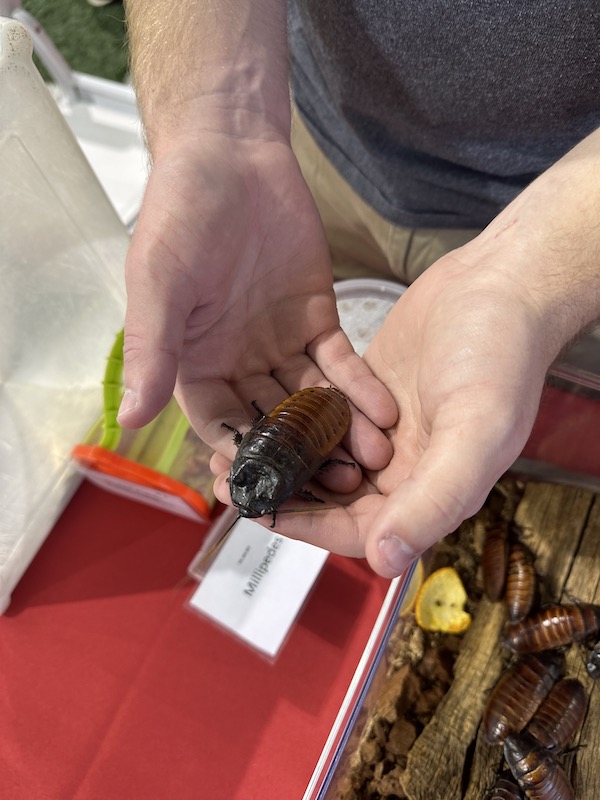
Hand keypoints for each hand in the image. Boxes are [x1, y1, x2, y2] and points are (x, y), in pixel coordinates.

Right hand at [119, 132, 397, 478]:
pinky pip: (339, 364)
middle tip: (337, 487)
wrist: (231, 155)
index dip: (244, 457)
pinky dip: (359, 387)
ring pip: (310, 401)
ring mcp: (279, 346)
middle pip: (272, 422)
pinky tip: (382, 411)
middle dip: (303, 455)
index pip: (219, 425)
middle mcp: (237, 364)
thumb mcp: (159, 282)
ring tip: (369, 459)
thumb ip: (151, 349)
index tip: (272, 490)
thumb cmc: (181, 213)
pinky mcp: (317, 322)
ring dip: (338, 430)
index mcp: (194, 365)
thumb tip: (128, 418)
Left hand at [213, 126, 599, 577]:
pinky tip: (258, 410)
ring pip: (321, 456)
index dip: (305, 526)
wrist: (502, 287)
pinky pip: (324, 415)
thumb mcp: (476, 432)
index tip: (255, 513)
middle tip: (228, 477)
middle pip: (330, 497)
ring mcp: (383, 430)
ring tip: (230, 446)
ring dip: (279, 455)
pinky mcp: (368, 393)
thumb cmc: (501, 359)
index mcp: (427, 490)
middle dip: (280, 490)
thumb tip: (386, 562)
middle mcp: (403, 469)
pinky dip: (293, 418)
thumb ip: (433, 499)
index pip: (356, 529)